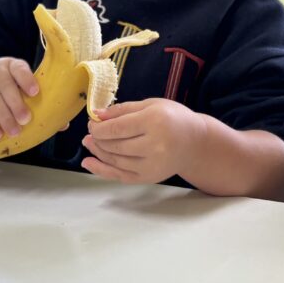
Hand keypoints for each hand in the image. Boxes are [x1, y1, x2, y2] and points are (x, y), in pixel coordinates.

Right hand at [0, 56, 38, 140]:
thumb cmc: (5, 98)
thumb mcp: (20, 95)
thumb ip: (41, 107)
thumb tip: (62, 125)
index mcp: (12, 67)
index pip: (19, 68)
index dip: (27, 79)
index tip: (35, 92)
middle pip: (5, 84)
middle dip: (16, 103)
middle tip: (26, 119)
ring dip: (4, 116)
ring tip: (14, 132)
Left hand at [81, 98, 204, 183]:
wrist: (195, 142)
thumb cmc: (173, 118)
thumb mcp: (151, 104)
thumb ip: (123, 109)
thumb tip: (97, 114)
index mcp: (154, 122)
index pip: (118, 128)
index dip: (99, 127)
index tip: (91, 123)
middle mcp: (154, 145)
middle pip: (115, 145)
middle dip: (97, 139)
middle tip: (90, 132)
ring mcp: (152, 165)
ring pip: (115, 160)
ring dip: (98, 152)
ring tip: (88, 143)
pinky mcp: (149, 178)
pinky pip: (120, 176)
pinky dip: (101, 170)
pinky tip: (88, 163)